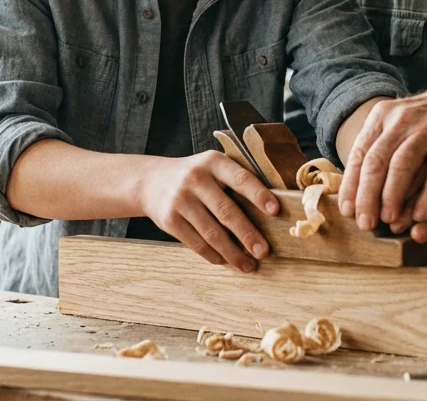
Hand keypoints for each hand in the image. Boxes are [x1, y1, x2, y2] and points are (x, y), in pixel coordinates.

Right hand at [139, 151, 277, 271]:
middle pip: (226, 211)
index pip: (240, 178)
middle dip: (247, 234)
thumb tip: (271, 212)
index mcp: (213, 162)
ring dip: (232, 253)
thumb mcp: (212, 166)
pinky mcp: (169, 220)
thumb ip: (235, 180)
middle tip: (264, 251)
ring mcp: (180, 200)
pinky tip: (225, 261)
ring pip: (211, 233)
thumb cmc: (195, 176)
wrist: (151, 181)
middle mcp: (195, 178)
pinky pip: (195, 242)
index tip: (275, 211)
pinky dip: (212, 255)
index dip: (258, 195)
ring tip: (248, 265)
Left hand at [338, 84, 426, 241]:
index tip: (347, 212)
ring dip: (393, 196)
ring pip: (403, 164)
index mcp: (383, 115)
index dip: (352, 185)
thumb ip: (378, 150)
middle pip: (377, 160)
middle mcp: (403, 118)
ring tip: (389, 221)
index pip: (360, 153)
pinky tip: (421, 215)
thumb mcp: (400, 127)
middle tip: (365, 224)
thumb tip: (353, 190)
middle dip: (368, 196)